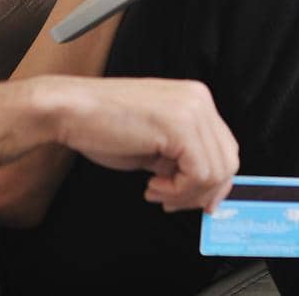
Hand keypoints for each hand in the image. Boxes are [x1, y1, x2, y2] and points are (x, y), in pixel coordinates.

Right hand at [48, 77, 238, 212]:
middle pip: (228, 160)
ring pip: (216, 170)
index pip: (225, 147)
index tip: (196, 200)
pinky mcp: (180, 125)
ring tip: (156, 192)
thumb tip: (201, 187)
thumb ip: (180, 158)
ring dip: (186, 193)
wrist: (70, 110)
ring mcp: (192, 109)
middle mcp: (198, 99)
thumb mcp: (154, 143)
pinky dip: (178, 190)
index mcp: (194, 98)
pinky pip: (199, 173)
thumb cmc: (101, 124)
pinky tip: (152, 186)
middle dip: (203, 191)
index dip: (213, 182)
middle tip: (172, 201)